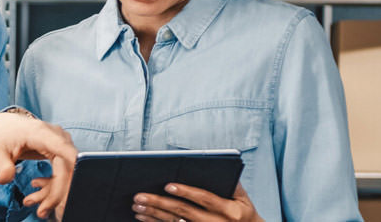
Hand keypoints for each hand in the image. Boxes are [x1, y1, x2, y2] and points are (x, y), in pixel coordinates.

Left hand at [0, 112, 76, 219]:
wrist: (4, 127)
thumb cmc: (1, 136)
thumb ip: (1, 166)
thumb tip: (3, 179)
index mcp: (40, 132)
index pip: (62, 149)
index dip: (73, 165)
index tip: (77, 184)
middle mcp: (56, 136)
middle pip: (66, 168)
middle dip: (57, 193)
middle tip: (41, 212)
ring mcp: (60, 144)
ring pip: (67, 173)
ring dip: (54, 193)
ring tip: (34, 204)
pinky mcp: (60, 152)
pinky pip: (63, 172)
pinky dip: (53, 186)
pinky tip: (36, 189)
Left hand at [132, 183, 261, 221]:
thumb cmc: (243, 213)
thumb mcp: (243, 199)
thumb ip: (231, 183)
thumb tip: (214, 164)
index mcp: (230, 211)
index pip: (205, 199)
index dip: (187, 192)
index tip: (168, 186)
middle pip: (184, 212)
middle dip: (160, 203)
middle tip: (140, 196)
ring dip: (153, 214)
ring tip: (137, 206)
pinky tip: (143, 217)